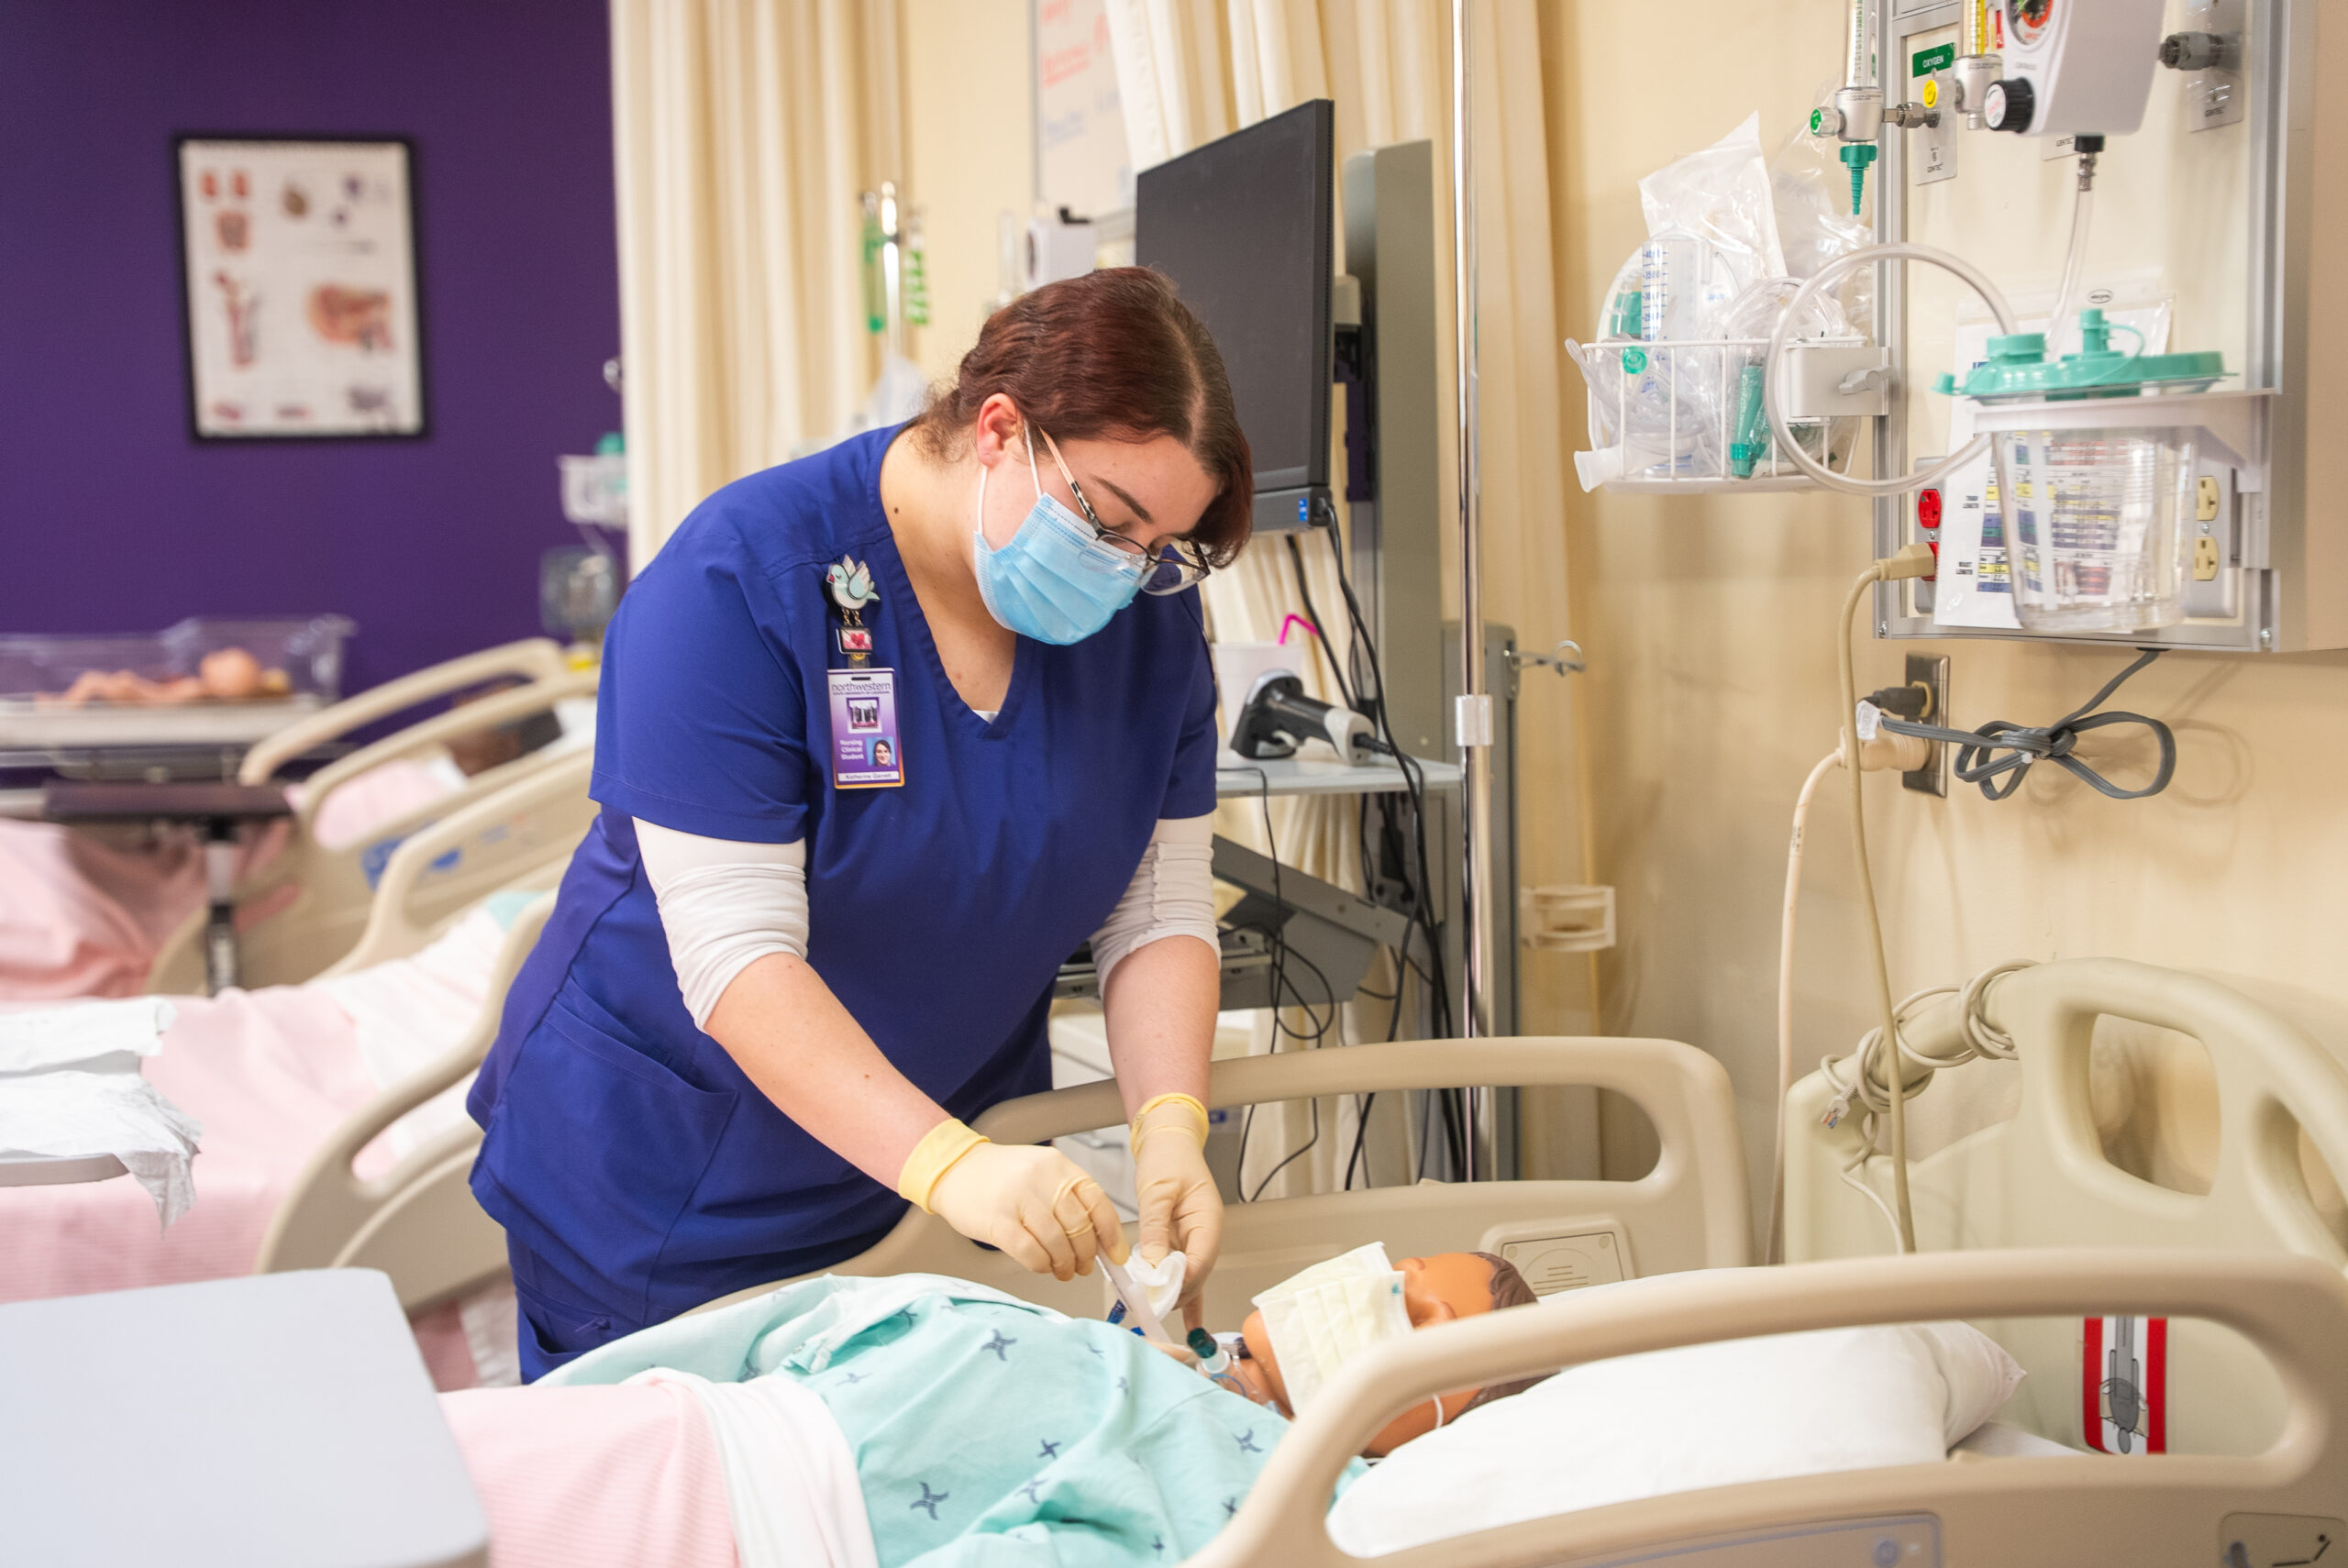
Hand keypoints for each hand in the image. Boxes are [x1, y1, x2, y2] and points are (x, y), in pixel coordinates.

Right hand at [929, 1141, 1125, 1281]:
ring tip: (1062, 1270)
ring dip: (1064, 1264)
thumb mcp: (1042, 1174)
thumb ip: (1070, 1199)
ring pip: (1058, 1243)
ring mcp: (1019, 1199)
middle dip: (1086, 1255)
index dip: (1111, 1235)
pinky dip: (1041, 1266)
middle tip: (1083, 1266)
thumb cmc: (1002, 1176)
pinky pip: (1031, 1253)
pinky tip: (1041, 1265)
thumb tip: (1100, 1240)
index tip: (1115, 1255)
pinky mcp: (997, 1221)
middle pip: (1080, 1227)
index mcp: (1059, 1166)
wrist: (955, 1169)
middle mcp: (1042, 1179)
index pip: (1098, 1202)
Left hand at [1132, 1097, 1222, 1330]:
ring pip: (1189, 1278)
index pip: (1199, 1262)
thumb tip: (1152, 1265)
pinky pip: (1185, 1272)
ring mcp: (1196, 1239)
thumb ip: (1155, 1229)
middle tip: (1147, 1307)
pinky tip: (1188, 1322)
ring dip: (1172, 1293)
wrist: (1168, 1140)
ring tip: (1152, 1312)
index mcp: (1207, 1220)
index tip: (1158, 1297)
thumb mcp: (1156, 1192)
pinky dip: (1184, 1295)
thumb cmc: (1168, 1158)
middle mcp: (1206, 1234)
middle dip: (1174, 1293)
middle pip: (1196, 1276)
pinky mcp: (1183, 1241)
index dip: (1181, 1283)